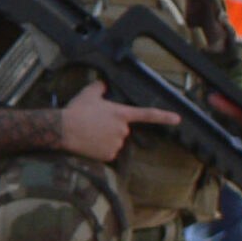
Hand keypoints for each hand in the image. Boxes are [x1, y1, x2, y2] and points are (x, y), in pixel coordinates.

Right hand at [58, 78, 175, 161]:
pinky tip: (89, 144)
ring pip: (114, 142)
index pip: (147, 114)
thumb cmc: (76, 110)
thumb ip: (100, 87)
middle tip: (94, 124)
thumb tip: (103, 85)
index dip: (164, 117)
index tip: (177, 119)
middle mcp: (122, 129)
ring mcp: (116, 143)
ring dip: (104, 139)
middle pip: (122, 130)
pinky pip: (107, 153)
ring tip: (89, 134)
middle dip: (111, 128)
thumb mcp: (89, 93)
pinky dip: (99, 151)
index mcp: (121, 113)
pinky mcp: (108, 155)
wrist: (63, 129)